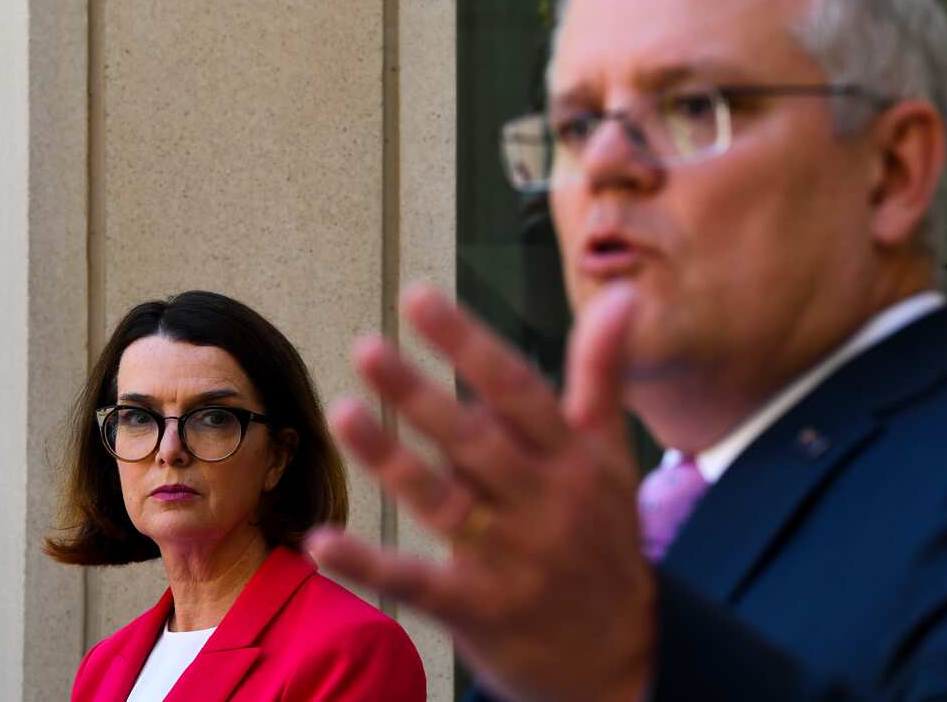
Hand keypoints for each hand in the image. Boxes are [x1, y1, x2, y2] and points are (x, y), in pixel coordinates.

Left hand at [306, 283, 654, 701]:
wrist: (623, 653)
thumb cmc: (606, 536)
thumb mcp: (612, 454)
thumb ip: (603, 372)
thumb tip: (622, 293)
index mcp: (574, 459)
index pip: (518, 391)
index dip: (468, 344)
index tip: (418, 298)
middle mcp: (545, 503)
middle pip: (475, 442)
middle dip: (419, 394)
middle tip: (367, 348)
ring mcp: (511, 559)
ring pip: (444, 502)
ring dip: (390, 459)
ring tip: (343, 413)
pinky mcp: (478, 609)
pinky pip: (418, 583)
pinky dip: (370, 564)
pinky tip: (322, 540)